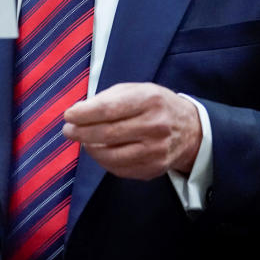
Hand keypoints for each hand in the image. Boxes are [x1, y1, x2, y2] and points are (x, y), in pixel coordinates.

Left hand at [62, 82, 201, 179]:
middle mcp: (155, 126)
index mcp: (149, 101)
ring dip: (89, 149)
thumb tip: (78, 111)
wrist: (191, 129)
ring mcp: (156, 150)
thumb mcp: (136, 90)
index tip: (68, 115)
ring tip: (82, 141)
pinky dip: (103, 161)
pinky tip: (98, 151)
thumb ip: (107, 98)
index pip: (109, 109)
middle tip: (68, 130)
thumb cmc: (155, 105)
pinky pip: (120, 169)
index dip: (84, 114)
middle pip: (107, 134)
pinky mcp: (154, 168)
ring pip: (111, 155)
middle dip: (81, 132)